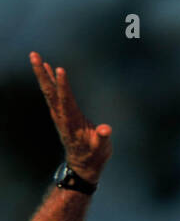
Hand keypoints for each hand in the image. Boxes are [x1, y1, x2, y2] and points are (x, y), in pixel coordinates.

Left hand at [30, 52, 111, 181]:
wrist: (83, 164)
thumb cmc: (95, 155)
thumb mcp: (101, 148)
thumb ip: (102, 138)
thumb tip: (105, 130)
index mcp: (72, 122)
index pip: (66, 100)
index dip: (63, 85)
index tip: (60, 69)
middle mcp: (62, 116)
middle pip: (50, 92)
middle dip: (42, 74)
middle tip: (34, 56)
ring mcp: (59, 114)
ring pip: (49, 91)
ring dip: (42, 74)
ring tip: (35, 56)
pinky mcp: (61, 113)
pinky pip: (52, 93)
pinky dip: (49, 80)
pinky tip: (47, 69)